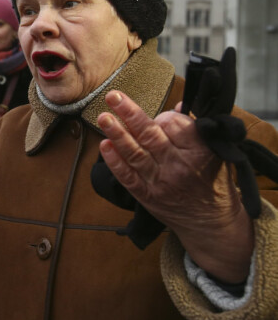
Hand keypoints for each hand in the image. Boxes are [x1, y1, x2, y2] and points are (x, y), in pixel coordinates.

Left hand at [98, 90, 253, 282]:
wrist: (211, 223)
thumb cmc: (214, 182)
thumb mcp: (217, 152)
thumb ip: (197, 129)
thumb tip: (178, 106)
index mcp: (200, 152)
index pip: (175, 125)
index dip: (164, 116)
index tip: (161, 116)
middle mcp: (178, 166)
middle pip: (151, 135)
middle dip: (130, 113)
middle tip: (113, 96)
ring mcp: (160, 182)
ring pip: (135, 153)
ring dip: (117, 134)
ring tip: (103, 117)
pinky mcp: (146, 196)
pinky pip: (127, 176)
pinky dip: (114, 161)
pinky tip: (105, 146)